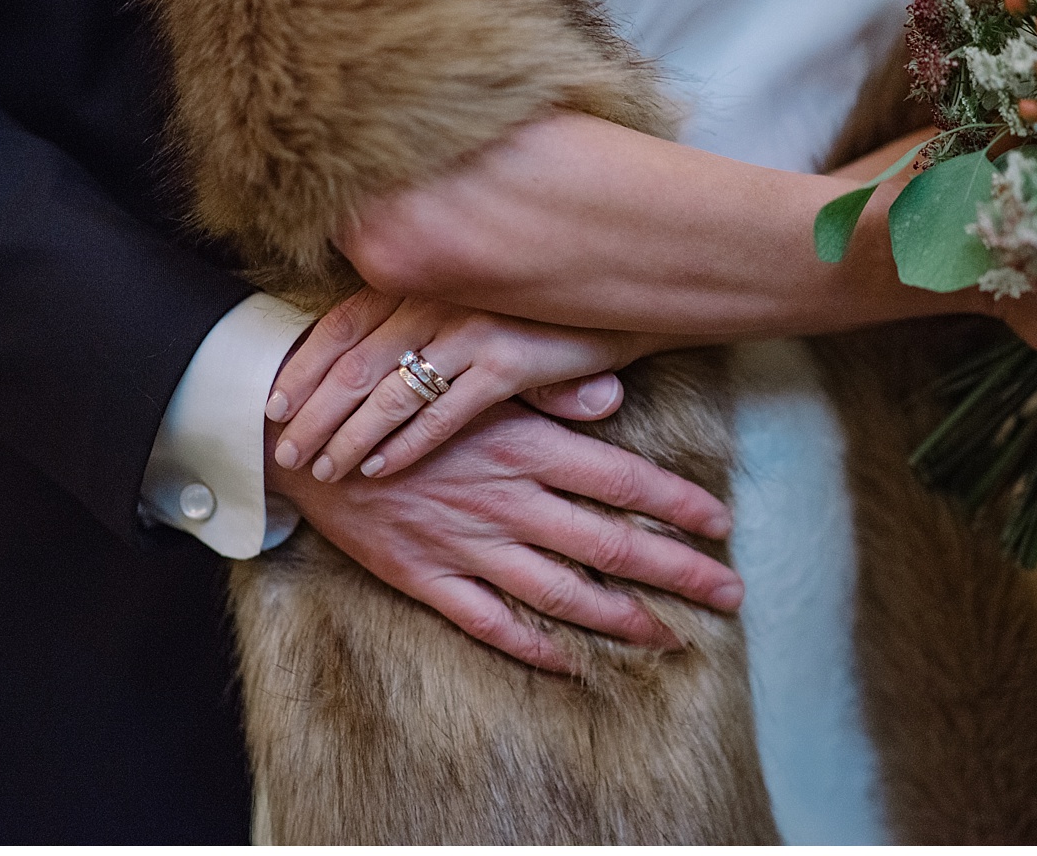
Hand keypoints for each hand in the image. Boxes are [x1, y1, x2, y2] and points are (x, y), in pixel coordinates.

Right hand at [265, 401, 743, 672]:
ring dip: (623, 619)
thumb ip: (545, 388)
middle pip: (609, 545)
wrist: (306, 432)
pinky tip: (571, 664)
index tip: (722, 523)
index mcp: (525, 445)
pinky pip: (489, 622)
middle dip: (677, 571)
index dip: (678, 504)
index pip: (621, 480)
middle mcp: (507, 501)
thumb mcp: (471, 372)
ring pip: (562, 594)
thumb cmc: (397, 390)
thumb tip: (611, 393)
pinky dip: (532, 647)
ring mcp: (468, 545)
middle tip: (729, 590)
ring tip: (672, 636)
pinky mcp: (428, 578)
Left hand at [267, 287, 664, 481]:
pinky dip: (405, 443)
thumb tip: (382, 354)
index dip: (303, 366)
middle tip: (284, 453)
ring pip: (389, 392)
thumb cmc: (551, 287)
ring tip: (322, 471)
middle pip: (352, 363)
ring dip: (348, 436)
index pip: (342, 323)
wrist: (632, 271)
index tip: (272, 405)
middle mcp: (438, 297)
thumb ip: (436, 318)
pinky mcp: (509, 361)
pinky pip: (442, 412)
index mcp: (425, 275)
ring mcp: (471, 328)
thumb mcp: (484, 293)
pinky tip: (379, 468)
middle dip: (312, 413)